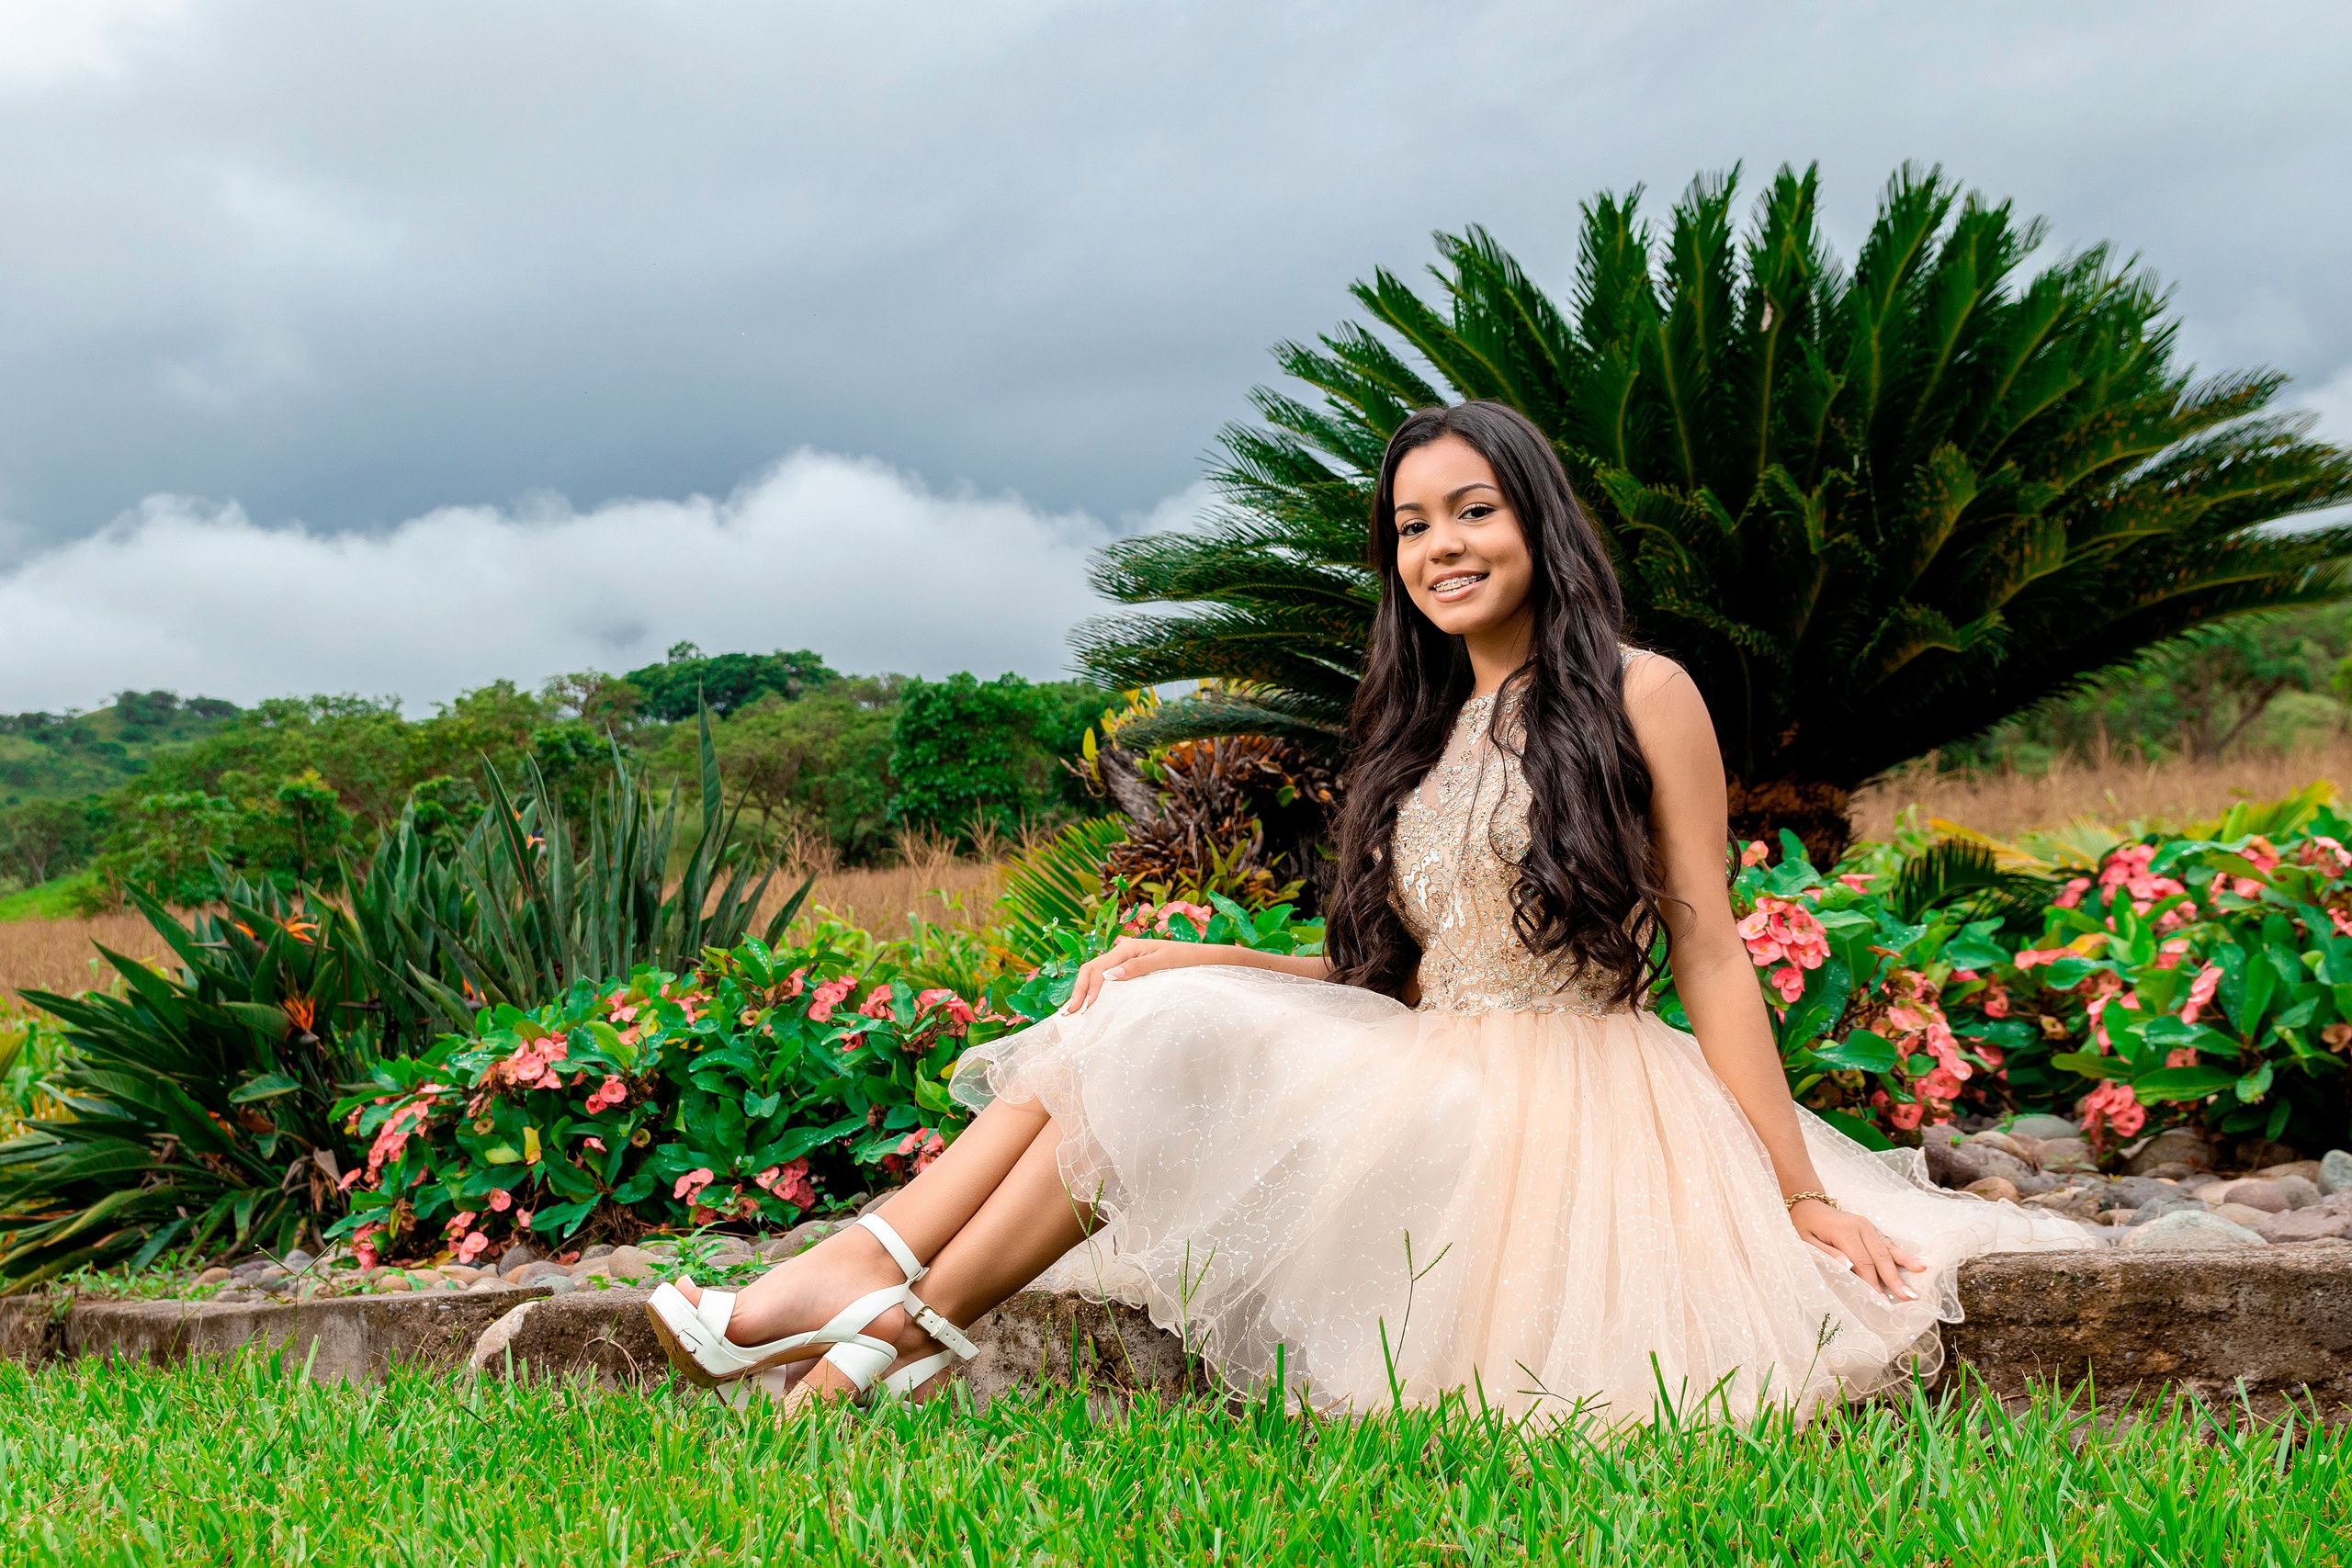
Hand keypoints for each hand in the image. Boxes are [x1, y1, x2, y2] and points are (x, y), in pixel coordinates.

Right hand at [1060, 938, 1240, 1014]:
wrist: (1204, 958)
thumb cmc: (1187, 961)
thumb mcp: (1163, 964)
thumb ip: (1136, 968)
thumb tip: (1108, 978)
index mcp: (1127, 948)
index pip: (1096, 969)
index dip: (1084, 989)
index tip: (1079, 1010)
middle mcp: (1123, 952)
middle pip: (1091, 970)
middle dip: (1078, 990)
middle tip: (1068, 1013)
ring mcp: (1127, 959)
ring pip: (1097, 973)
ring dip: (1084, 990)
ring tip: (1075, 1010)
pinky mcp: (1132, 967)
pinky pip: (1108, 978)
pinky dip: (1096, 990)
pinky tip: (1093, 1003)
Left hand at [1791, 1200, 1923, 1303]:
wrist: (1808, 1205)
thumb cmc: (1804, 1227)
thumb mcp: (1807, 1242)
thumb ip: (1828, 1254)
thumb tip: (1848, 1267)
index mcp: (1844, 1231)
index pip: (1863, 1262)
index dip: (1873, 1283)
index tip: (1883, 1301)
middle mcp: (1860, 1227)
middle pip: (1880, 1256)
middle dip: (1895, 1278)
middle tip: (1909, 1296)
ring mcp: (1867, 1225)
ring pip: (1888, 1247)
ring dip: (1905, 1263)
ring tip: (1922, 1273)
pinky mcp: (1871, 1227)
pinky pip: (1887, 1242)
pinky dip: (1901, 1253)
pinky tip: (1916, 1261)